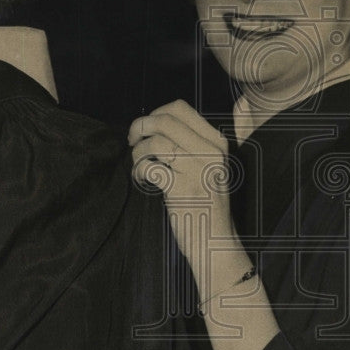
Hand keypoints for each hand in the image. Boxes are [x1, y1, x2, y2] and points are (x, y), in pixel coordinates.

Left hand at [128, 99, 235, 265]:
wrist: (215, 241)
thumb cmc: (205, 203)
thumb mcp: (208, 166)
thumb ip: (190, 143)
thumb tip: (154, 124)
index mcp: (216, 142)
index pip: (180, 109)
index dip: (155, 113)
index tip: (144, 129)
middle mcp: (210, 152)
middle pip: (165, 121)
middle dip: (139, 127)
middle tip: (132, 142)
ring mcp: (198, 170)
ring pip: (155, 143)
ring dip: (138, 153)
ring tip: (139, 166)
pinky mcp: (183, 189)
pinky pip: (151, 168)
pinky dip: (139, 171)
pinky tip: (142, 179)